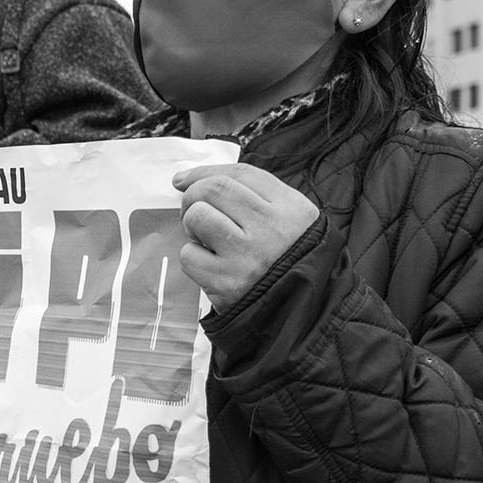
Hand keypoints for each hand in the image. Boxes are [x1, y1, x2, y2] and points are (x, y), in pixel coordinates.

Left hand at [173, 163, 320, 312]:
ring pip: (197, 216)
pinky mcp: (226, 282)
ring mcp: (247, 255)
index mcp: (290, 207)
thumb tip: (184, 180)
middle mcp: (270, 228)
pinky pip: (189, 255)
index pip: (239, 173)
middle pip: (213, 189)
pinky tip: (210, 265)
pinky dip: (193, 258)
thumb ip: (249, 194)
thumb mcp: (288, 218)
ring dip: (192, 227)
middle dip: (192, 197)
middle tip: (195, 214)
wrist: (300, 309)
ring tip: (207, 240)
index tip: (182, 180)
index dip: (204, 172)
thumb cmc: (284, 259)